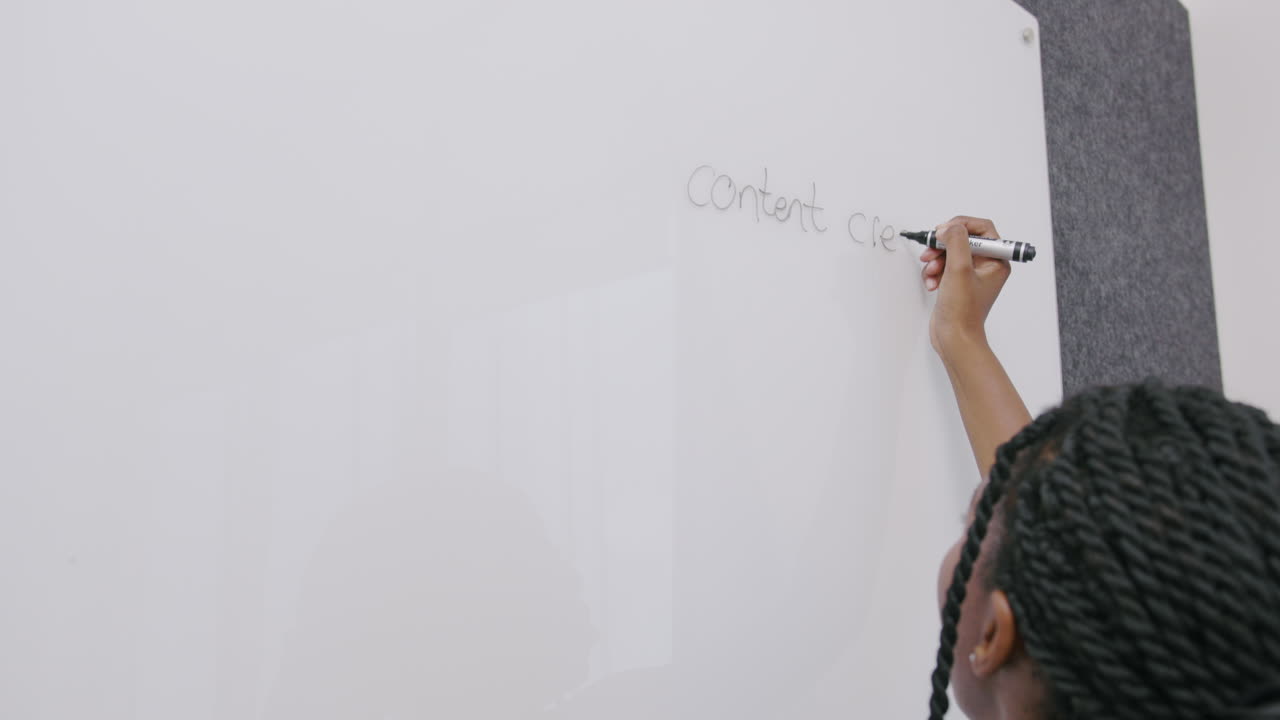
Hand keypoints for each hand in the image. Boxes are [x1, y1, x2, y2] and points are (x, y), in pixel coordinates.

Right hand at [920, 216, 1011, 354]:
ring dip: (936, 259)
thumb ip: (956, 241)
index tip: (944, 230)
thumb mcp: (959, 269)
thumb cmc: (963, 312)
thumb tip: (948, 227)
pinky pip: (943, 266)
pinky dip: (933, 271)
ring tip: (931, 271)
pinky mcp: (957, 283)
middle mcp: (986, 266)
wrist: (954, 337)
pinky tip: (931, 283)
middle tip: (931, 249)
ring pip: (950, 253)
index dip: (961, 225)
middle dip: (943, 245)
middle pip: (963, 239)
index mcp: (996, 261)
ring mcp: (971, 275)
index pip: (982, 229)